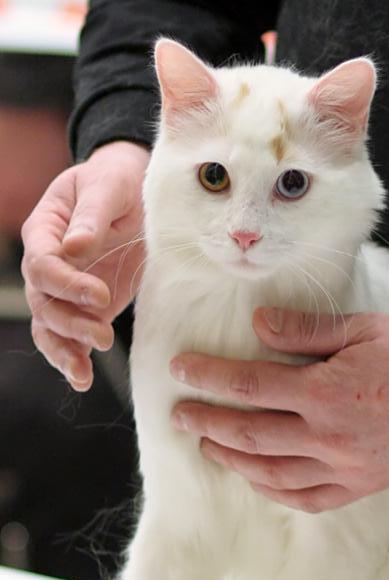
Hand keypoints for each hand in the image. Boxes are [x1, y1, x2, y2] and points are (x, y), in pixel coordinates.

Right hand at [22, 141, 149, 390]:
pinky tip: (81, 380)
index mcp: (46, 229)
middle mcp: (48, 263)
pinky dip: (72, 359)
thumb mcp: (109, 187)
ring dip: (64, 350)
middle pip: (43, 301)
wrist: (138, 194)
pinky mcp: (86, 308)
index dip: (67, 284)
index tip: (101, 295)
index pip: (43, 264)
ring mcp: (66, 289)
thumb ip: (92, 216)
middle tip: (103, 335)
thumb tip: (74, 247)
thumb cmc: (119, 182)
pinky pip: (69, 337)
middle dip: (69, 322)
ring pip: (49, 325)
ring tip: (82, 373)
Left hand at [170, 308, 388, 511]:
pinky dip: (276, 491)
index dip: (209, 377)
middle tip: (179, 416)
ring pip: (272, 473)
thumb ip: (307, 331)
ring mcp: (345, 467)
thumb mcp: (365, 329)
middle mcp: (329, 437)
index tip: (181, 371)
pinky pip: (308, 498)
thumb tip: (259, 327)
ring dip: (234, 460)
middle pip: (250, 434)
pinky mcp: (363, 485)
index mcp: (327, 392)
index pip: (250, 385)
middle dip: (208, 423)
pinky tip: (258, 481)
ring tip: (208, 447)